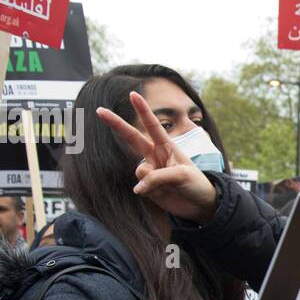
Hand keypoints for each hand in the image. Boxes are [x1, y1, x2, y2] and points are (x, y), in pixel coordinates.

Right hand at [96, 92, 218, 223]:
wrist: (199, 205)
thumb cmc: (196, 184)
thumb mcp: (182, 175)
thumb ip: (159, 176)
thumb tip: (138, 187)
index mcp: (167, 146)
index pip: (152, 125)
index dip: (142, 110)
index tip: (133, 94)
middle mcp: (155, 155)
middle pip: (132, 137)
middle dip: (116, 123)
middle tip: (99, 110)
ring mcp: (150, 170)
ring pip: (139, 171)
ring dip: (151, 180)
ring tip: (168, 186)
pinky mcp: (146, 186)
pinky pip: (140, 186)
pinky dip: (149, 191)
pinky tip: (162, 194)